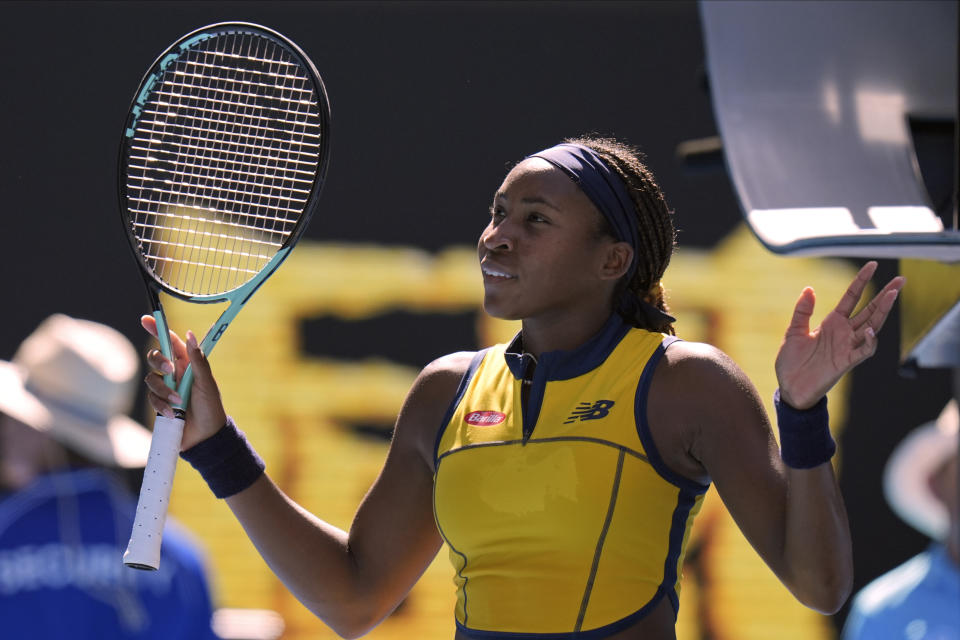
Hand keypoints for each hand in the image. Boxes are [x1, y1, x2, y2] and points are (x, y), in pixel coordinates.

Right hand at [142, 316, 227, 449]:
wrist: (206, 437)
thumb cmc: (211, 407)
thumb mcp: (207, 383)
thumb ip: (198, 361)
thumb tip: (190, 335)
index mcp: (188, 364)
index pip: (171, 342)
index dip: (158, 329)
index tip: (147, 319)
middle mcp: (175, 374)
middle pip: (155, 357)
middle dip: (159, 361)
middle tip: (171, 370)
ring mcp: (166, 389)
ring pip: (151, 379)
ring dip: (164, 390)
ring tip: (179, 402)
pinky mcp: (160, 404)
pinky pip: (152, 399)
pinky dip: (162, 405)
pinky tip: (175, 414)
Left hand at [775, 261, 904, 408]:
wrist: (790, 388)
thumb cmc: (792, 361)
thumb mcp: (793, 331)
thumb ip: (802, 311)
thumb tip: (809, 288)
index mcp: (832, 322)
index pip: (852, 297)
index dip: (862, 281)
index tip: (873, 265)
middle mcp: (844, 332)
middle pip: (870, 310)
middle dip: (885, 295)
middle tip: (901, 280)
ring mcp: (847, 347)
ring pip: (872, 326)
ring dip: (882, 312)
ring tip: (892, 295)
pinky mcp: (846, 362)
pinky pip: (863, 351)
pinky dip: (869, 342)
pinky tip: (871, 331)